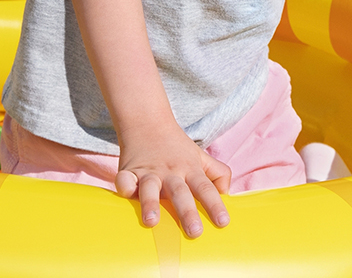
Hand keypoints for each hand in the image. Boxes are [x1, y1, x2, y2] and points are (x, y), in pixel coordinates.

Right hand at [114, 125, 230, 236]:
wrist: (147, 121)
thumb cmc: (177, 147)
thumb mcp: (201, 156)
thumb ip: (218, 173)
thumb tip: (228, 195)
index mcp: (190, 170)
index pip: (205, 188)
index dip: (215, 205)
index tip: (223, 223)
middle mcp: (170, 172)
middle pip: (180, 192)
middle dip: (187, 212)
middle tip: (194, 232)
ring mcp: (149, 172)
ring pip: (150, 187)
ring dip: (151, 204)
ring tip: (152, 222)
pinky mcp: (129, 171)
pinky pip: (124, 179)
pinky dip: (123, 186)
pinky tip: (125, 194)